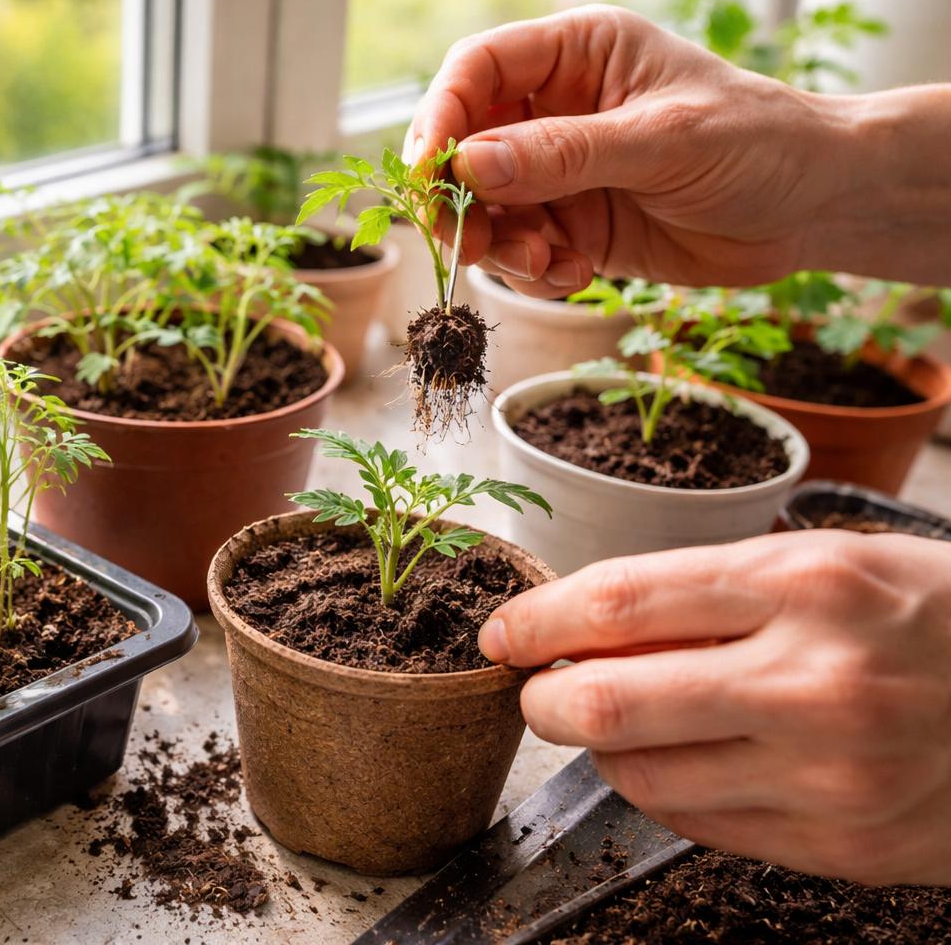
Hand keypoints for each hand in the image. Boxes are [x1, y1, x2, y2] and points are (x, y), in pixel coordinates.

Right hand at [402, 6, 906, 297]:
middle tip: (469, 242)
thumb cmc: (759, 143)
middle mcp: (557, 107)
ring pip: (484, 207)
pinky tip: (576, 276)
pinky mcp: (572, 223)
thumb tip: (470, 165)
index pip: (478, 69)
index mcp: (577, 53)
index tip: (430, 173)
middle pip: (464, 145)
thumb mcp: (662, 142)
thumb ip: (564, 154)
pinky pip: (519, 250)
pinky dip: (533, 272)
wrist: (815, 208)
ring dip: (499, 245)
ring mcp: (561, 170)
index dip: (442, 116)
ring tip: (546, 263)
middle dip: (459, 198)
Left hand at [479, 531, 950, 885]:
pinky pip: (697, 825)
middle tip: (538, 688)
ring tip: (626, 720)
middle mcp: (814, 682)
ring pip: (637, 776)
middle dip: (543, 699)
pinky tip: (685, 761)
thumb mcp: (831, 565)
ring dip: (603, 750)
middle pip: (603, 705)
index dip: (537, 619)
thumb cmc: (935, 619)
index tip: (505, 631)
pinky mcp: (846, 847)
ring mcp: (831, 777)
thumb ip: (708, 593)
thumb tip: (583, 625)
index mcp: (807, 584)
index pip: (619, 603)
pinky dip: (664, 791)